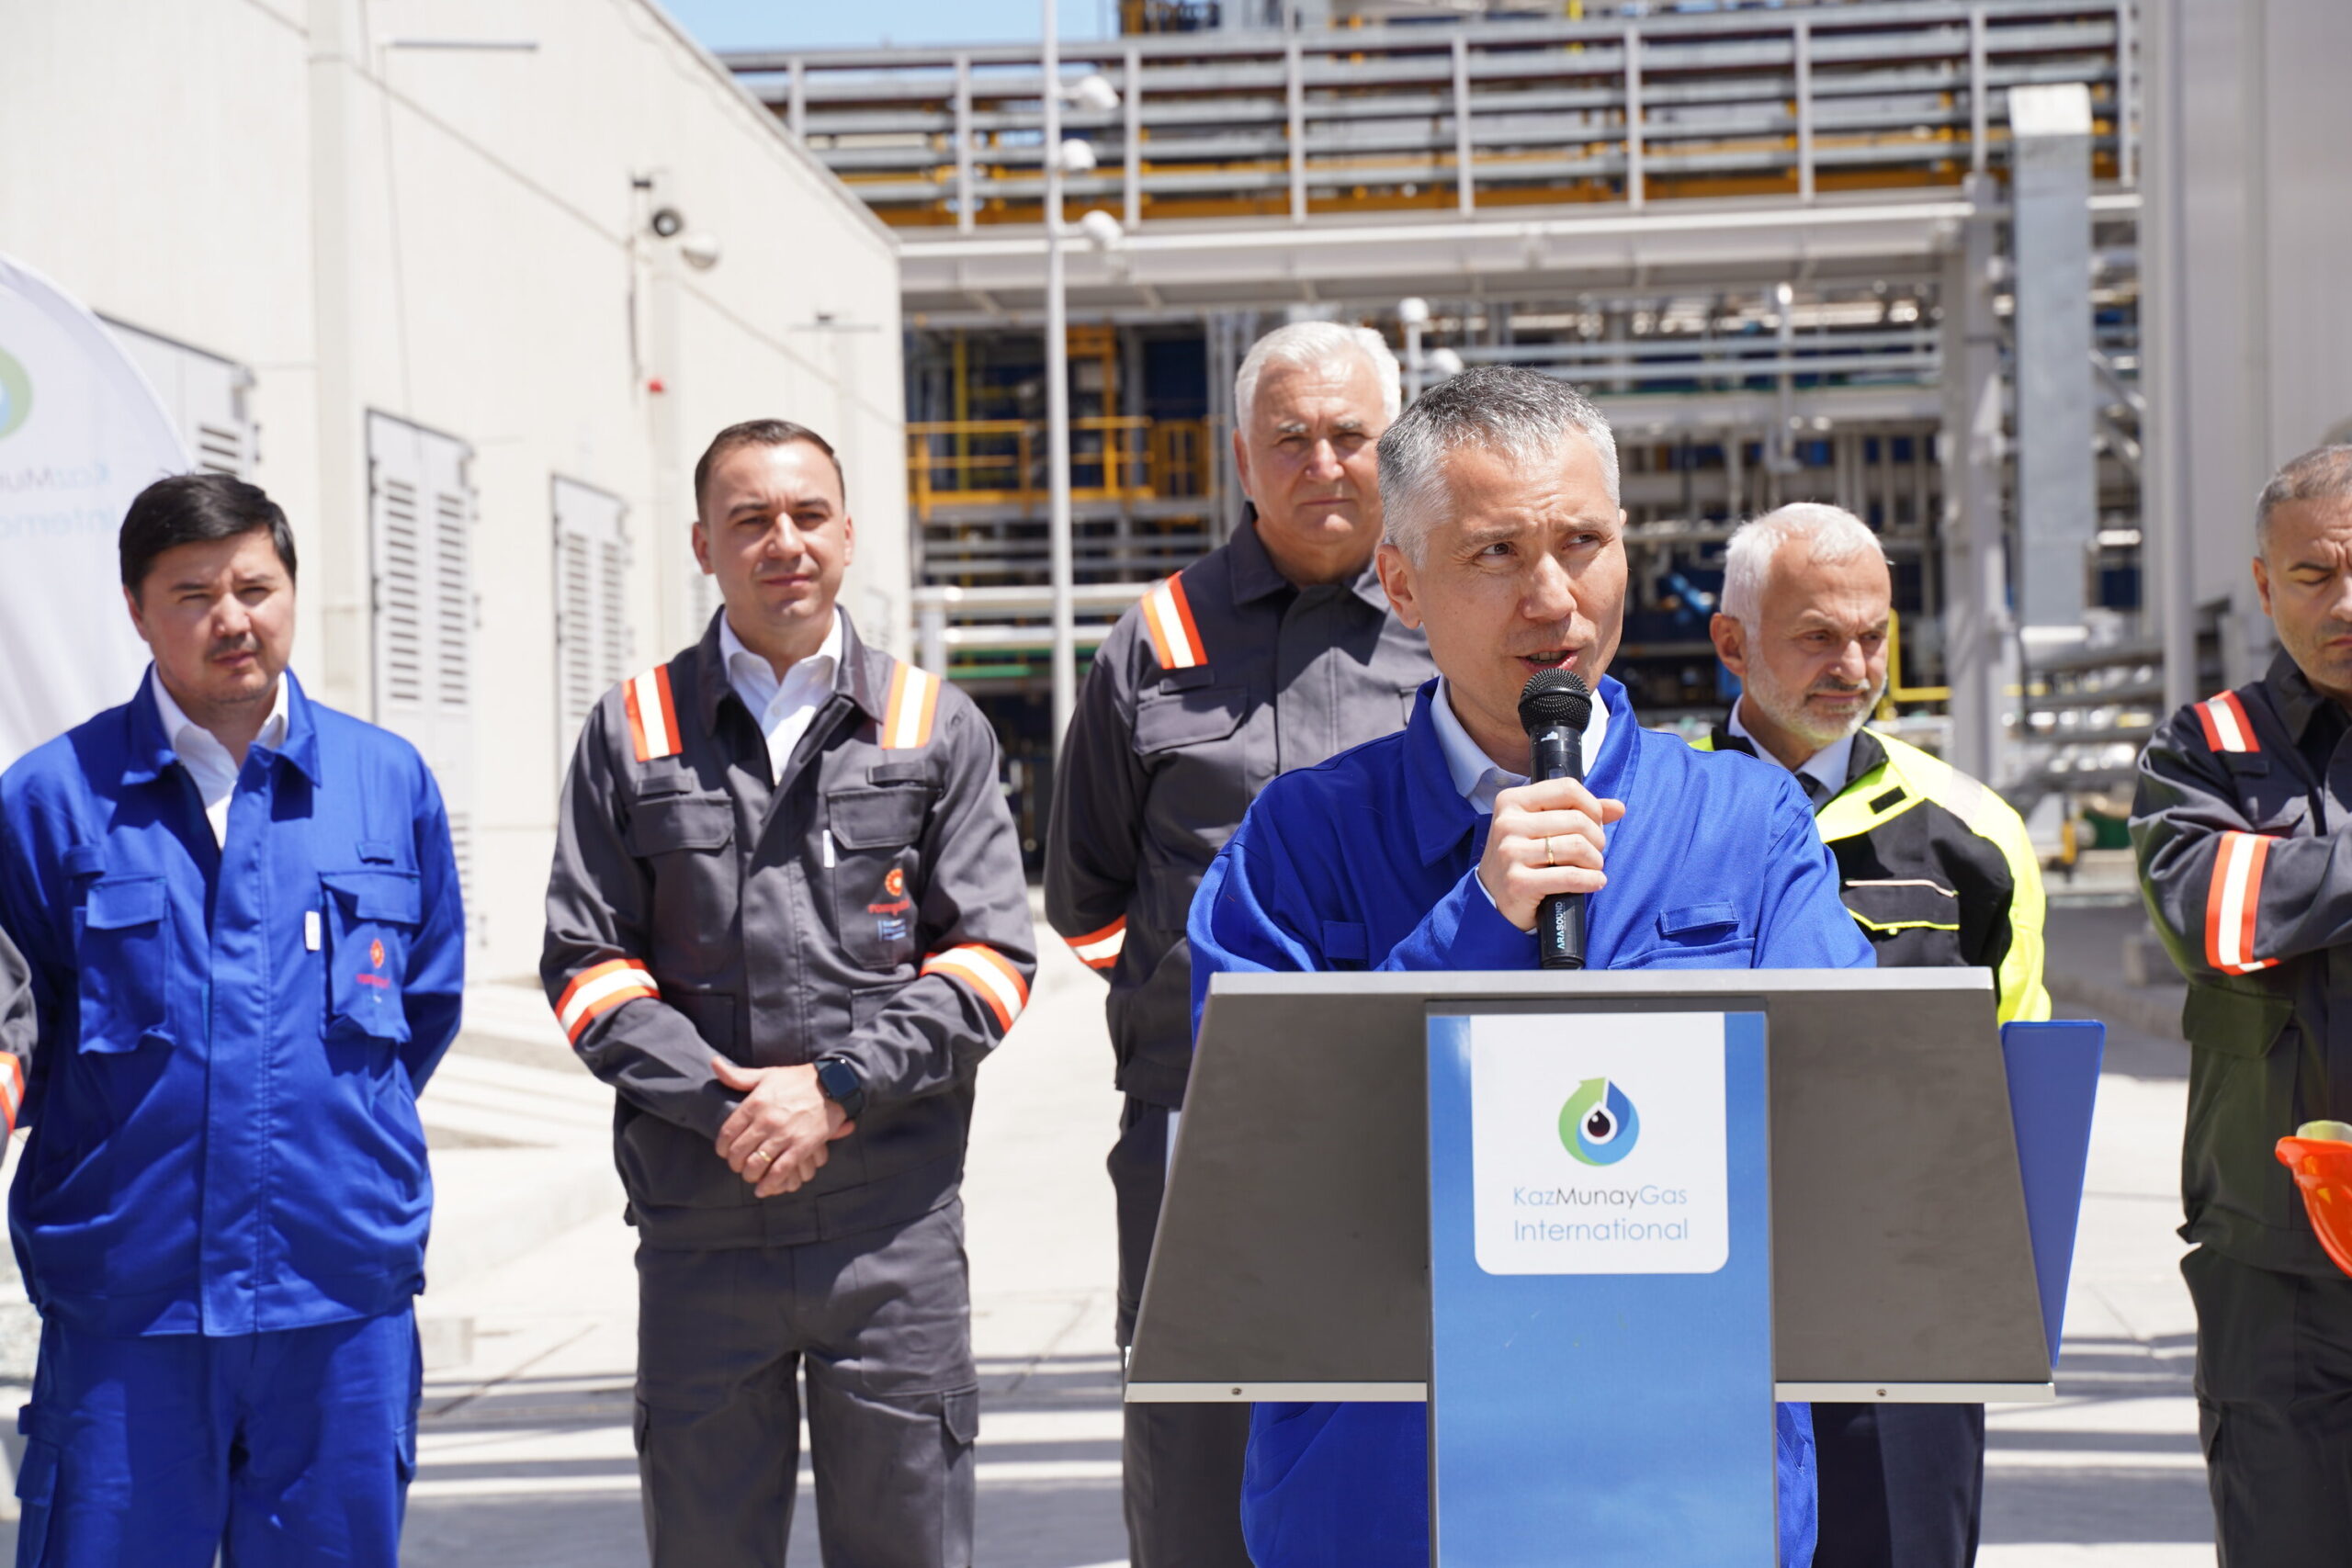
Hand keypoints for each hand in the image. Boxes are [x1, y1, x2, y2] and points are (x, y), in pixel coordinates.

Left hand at [711, 1059, 855, 1198]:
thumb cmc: (797, 1080)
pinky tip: (763, 1189)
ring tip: (751, 1175)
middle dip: (734, 1164)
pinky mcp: (802, 1146)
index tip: (724, 1152)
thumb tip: (714, 1065)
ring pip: (756, 1164)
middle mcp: (767, 1120)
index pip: (727, 1133)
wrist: (832, 1085)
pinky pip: (780, 1171)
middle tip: (738, 1165)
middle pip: (738, 1152)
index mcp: (755, 1103)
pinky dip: (769, 1184)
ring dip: (749, 1175)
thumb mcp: (766, 1075)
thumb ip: (738, 1076)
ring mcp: (784, 1135)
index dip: (722, 1148)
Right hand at [1479, 775, 1626, 932]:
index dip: (1591, 806)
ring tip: (1593, 868)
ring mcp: (1510, 853)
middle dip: (1597, 838)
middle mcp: (1508, 823)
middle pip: (1577, 820)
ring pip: (1577, 847)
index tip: (1594, 823)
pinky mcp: (1518, 882)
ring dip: (1595, 861)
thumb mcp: (1542, 827)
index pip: (1567, 788)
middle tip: (1594, 851)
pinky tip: (1595, 882)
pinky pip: (1570, 876)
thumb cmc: (1524, 857)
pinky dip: (1591, 880)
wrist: (1492, 899)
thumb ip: (1579, 812)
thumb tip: (1618, 807)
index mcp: (1512, 801)